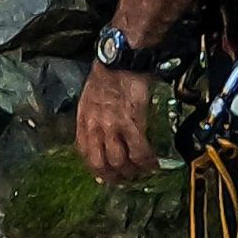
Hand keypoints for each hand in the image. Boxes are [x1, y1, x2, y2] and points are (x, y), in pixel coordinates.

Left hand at [76, 64, 158, 182]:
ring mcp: (112, 127)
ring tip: (141, 172)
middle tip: (126, 178)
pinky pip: (139, 152)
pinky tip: (153, 164)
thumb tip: (102, 136)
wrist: (121, 60)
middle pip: (100, 164)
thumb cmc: (108, 74)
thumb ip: (93, 118)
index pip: (85, 154)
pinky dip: (147, 162)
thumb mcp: (90, 98)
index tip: (106, 175)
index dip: (96, 169)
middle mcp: (95, 127)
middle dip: (114, 176)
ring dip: (131, 171)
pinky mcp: (132, 123)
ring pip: (119, 162)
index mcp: (84, 120)